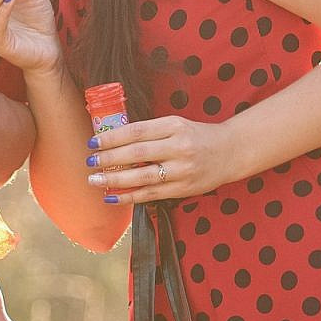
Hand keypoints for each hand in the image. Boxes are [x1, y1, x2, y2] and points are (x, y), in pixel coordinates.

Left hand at [85, 114, 241, 205]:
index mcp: (174, 126)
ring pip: (143, 177)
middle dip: (109, 159)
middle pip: (137, 154)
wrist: (231, 151)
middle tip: (90, 162)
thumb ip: (150, 131)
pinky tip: (112, 196)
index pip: (137, 131)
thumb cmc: (197, 135)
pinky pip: (152, 194)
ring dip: (115, 180)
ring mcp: (182, 170)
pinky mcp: (184, 188)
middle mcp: (179, 147)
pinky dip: (130, 196)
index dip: (112, 137)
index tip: (93, 142)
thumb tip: (113, 139)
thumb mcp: (176, 124)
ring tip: (95, 180)